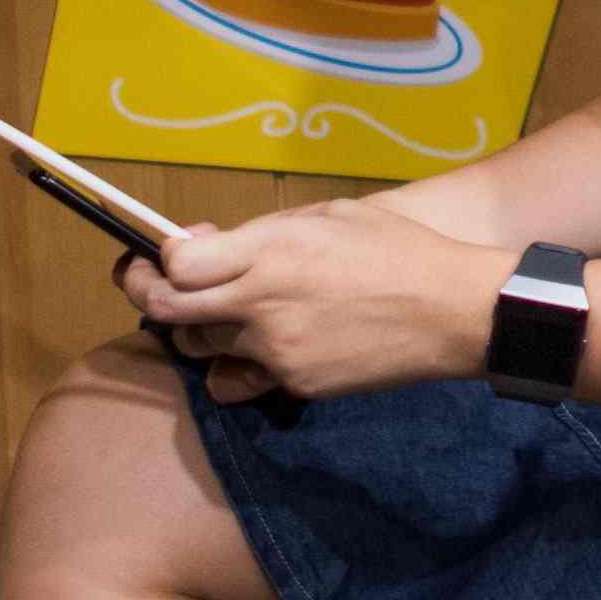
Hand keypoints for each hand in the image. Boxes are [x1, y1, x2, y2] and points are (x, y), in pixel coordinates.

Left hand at [128, 196, 514, 408]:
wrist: (453, 311)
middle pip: (169, 312)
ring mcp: (277, 350)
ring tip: (218, 311)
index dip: (158, 258)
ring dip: (197, 330)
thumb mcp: (327, 215)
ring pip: (201, 349)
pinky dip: (243, 362)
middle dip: (148, 295)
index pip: (176, 264)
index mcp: (271, 251)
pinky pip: (245, 377)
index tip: (165, 251)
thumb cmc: (396, 249)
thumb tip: (213, 245)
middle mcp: (263, 302)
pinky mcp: (295, 383)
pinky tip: (265, 343)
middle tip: (148, 284)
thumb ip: (263, 232)